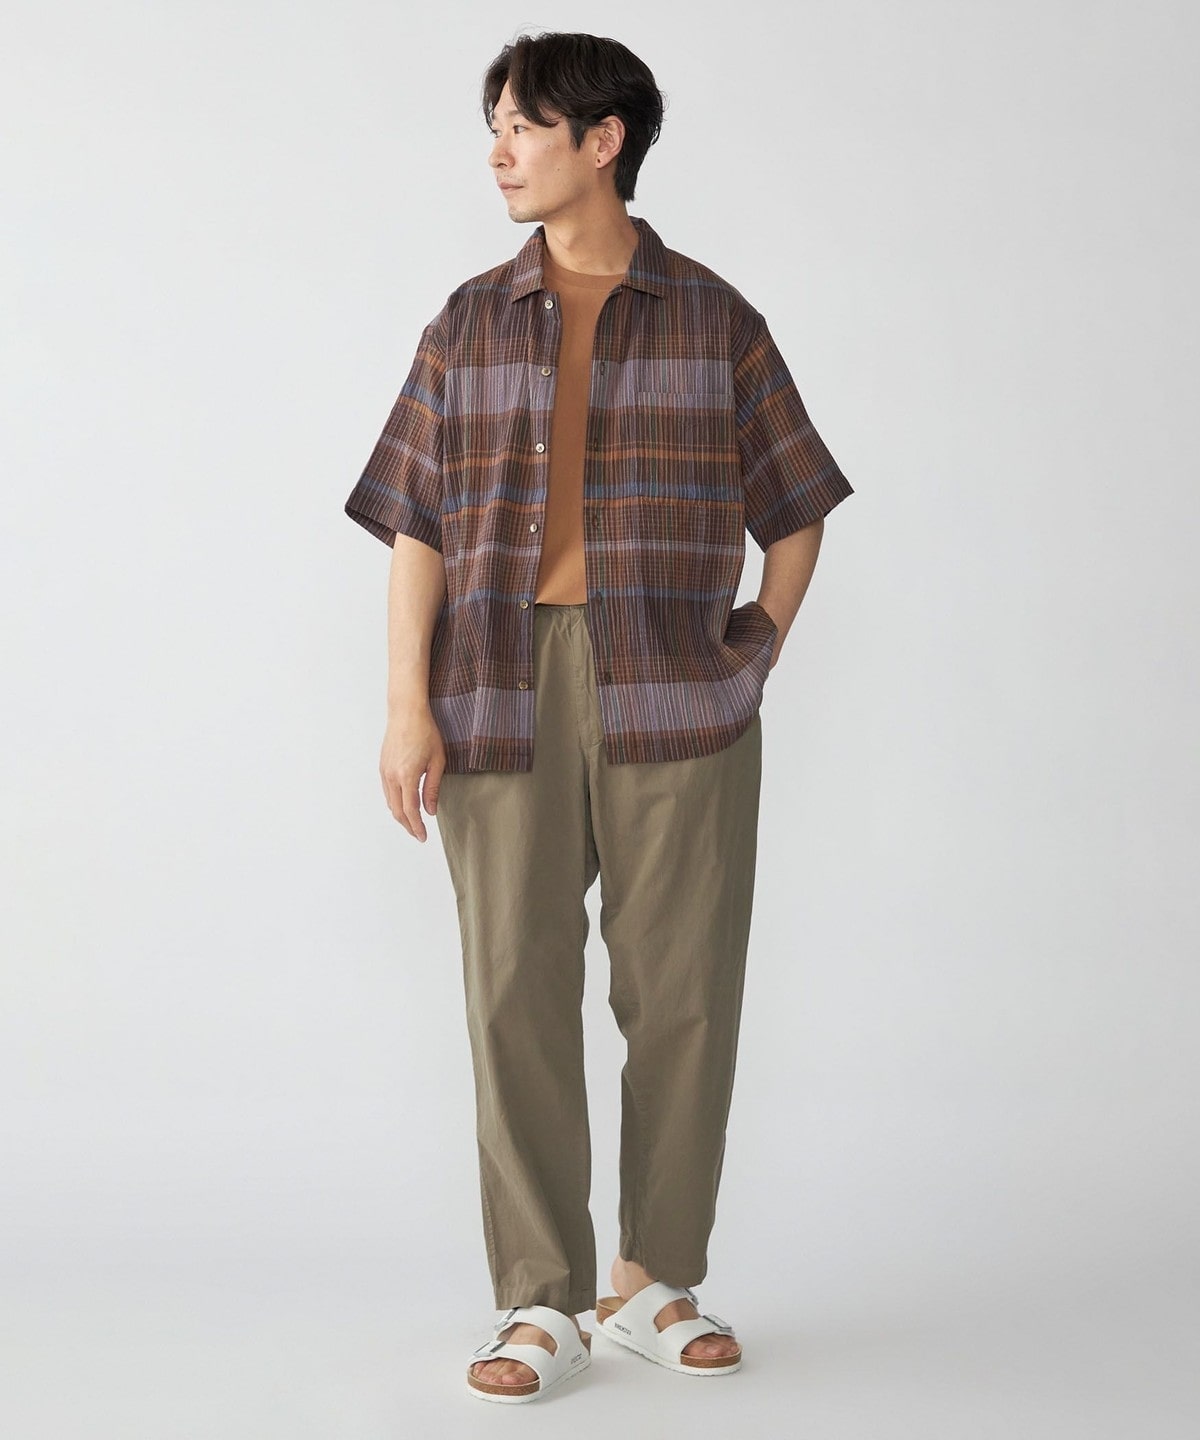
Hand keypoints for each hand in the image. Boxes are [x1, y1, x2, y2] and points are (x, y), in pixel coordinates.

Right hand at [380, 707, 445, 842]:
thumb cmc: (425, 732)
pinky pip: (387, 792)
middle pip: (397, 810)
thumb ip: (433, 788)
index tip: (423, 837)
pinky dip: (395, 803)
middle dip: (408, 825)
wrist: (406, 712)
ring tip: (413, 823)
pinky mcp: (382, 767)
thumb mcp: (437, 761)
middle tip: (419, 835)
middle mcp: (391, 776)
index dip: (416, 827)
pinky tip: (404, 805)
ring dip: (400, 815)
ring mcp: (384, 772)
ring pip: (390, 802)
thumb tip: (430, 811)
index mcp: (407, 776)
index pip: (410, 810)